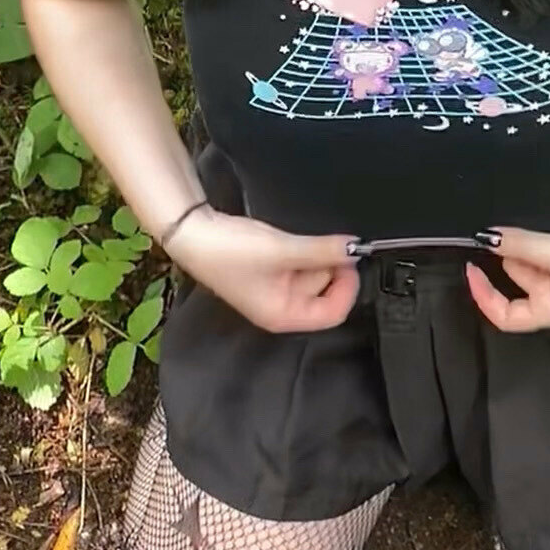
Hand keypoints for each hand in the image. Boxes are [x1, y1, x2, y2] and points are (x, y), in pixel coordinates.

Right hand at [163, 205, 360, 332]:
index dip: (347, 287)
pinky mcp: (271, 269)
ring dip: (315, 254)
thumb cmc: (228, 253)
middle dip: (329, 265)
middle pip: (325, 290)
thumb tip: (355, 249)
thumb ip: (323, 251)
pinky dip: (302, 249)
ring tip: (297, 240)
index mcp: (284, 315)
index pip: (333, 313)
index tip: (351, 261)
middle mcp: (282, 306)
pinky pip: (299, 262)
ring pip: (313, 273)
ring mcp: (276, 287)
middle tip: (326, 243)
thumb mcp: (283, 251)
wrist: (194, 233)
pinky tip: (291, 239)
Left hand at [465, 216, 549, 331]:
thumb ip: (521, 246)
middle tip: (493, 232)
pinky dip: (533, 241)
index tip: (472, 266)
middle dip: (504, 259)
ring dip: (518, 247)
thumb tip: (485, 237)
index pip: (505, 316)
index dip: (483, 296)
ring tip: (512, 225)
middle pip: (516, 284)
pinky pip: (544, 253)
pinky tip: (529, 226)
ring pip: (529, 264)